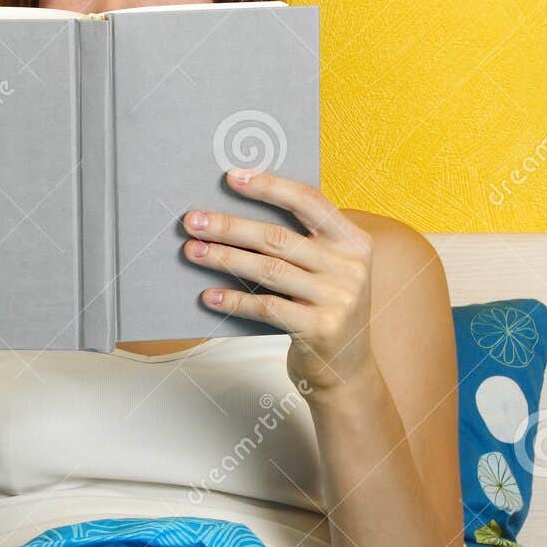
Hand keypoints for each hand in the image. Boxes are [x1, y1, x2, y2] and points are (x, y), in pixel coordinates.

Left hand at [182, 168, 375, 396]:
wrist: (348, 370)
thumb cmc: (325, 310)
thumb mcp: (328, 271)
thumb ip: (301, 244)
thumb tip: (237, 215)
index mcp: (353, 242)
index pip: (309, 201)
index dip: (269, 186)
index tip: (232, 177)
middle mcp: (350, 267)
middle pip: (279, 237)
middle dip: (230, 226)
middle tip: (193, 221)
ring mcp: (338, 299)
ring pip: (268, 270)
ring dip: (224, 259)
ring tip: (193, 251)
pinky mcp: (320, 329)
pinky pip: (267, 307)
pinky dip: (235, 300)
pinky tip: (209, 296)